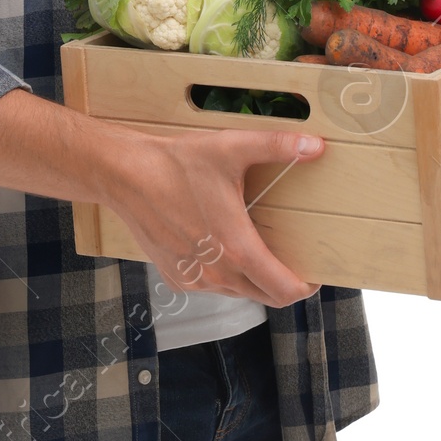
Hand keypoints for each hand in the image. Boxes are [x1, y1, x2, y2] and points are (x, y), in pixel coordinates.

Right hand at [95, 123, 324, 306]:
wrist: (125, 176)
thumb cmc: (176, 164)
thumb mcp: (231, 149)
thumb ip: (277, 146)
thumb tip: (315, 144)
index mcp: (237, 249)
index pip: (285, 291)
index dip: (306, 286)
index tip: (314, 273)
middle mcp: (217, 273)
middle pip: (266, 296)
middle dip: (283, 282)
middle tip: (288, 257)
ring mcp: (195, 279)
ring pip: (238, 291)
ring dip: (251, 276)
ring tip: (252, 243)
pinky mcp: (176, 277)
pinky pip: (211, 285)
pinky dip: (222, 272)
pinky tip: (216, 242)